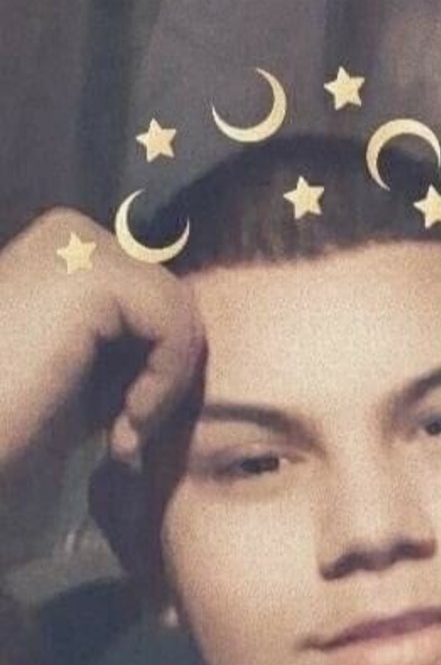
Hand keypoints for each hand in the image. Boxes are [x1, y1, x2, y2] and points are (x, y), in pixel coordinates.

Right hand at [0, 208, 204, 472]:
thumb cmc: (8, 423)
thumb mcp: (89, 376)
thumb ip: (135, 344)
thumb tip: (198, 339)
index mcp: (68, 246)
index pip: (161, 297)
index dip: (160, 367)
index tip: (123, 425)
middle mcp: (72, 231)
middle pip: (177, 300)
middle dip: (165, 373)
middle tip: (124, 433)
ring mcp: (78, 244)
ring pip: (182, 313)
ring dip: (165, 386)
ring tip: (120, 433)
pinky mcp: (90, 275)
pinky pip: (175, 325)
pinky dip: (164, 384)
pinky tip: (121, 425)